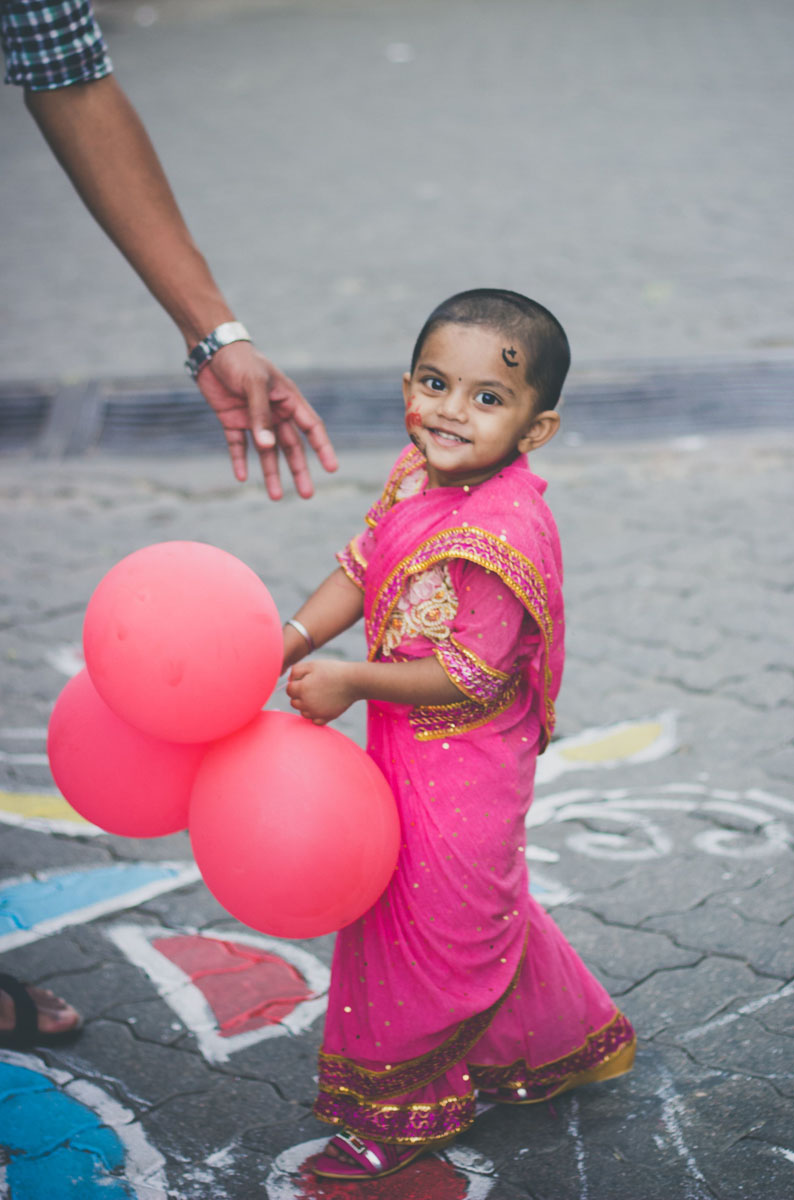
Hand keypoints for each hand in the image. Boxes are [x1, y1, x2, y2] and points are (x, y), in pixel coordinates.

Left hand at [196, 342, 337, 498]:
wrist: (210, 348)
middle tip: (307, 495)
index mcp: (288, 399)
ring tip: (276, 497)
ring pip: (267, 451)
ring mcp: (254, 418)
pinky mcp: (232, 420)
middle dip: (299, 470)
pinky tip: (241, 477)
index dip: (322, 448)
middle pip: (291, 446)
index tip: (332, 469)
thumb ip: (260, 416)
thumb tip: (268, 447)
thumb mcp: (253, 385)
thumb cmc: (239, 360)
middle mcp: (274, 412)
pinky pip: (238, 445)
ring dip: (271, 473)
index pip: (311, 427)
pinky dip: (240, 460)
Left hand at [286, 660, 359, 723]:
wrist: (353, 681)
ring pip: (303, 712)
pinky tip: (323, 705)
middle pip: (294, 703)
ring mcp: (316, 712)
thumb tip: (289, 680)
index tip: (306, 679)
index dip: (296, 684)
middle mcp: (306, 704)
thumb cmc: (332, 671)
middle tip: (313, 687)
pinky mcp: (326, 718)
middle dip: (299, 695)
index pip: (288, 690)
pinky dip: (316, 715)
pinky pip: (314, 721)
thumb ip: (295, 671)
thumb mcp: (312, 664)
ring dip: (307, 706)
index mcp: (301, 689)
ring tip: (319, 695)